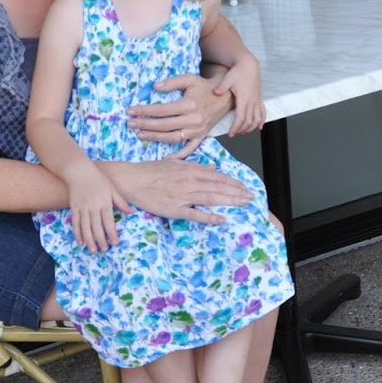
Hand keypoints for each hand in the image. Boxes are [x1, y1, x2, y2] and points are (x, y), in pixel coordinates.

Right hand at [63, 162, 129, 251]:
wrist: (79, 172)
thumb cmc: (99, 180)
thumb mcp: (113, 189)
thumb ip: (121, 202)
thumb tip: (131, 212)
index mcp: (104, 203)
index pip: (109, 221)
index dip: (112, 233)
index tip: (115, 243)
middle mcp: (93, 207)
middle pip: (97, 227)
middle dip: (101, 240)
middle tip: (105, 250)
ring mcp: (82, 208)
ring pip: (85, 227)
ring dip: (89, 240)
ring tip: (93, 250)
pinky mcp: (74, 208)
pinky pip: (75, 223)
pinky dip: (77, 233)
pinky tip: (81, 242)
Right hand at [102, 159, 250, 224]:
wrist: (131, 180)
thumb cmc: (150, 171)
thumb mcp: (175, 162)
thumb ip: (194, 165)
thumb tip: (211, 168)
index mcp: (190, 170)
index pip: (217, 177)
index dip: (232, 182)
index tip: (244, 187)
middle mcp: (190, 182)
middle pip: (218, 188)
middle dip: (237, 192)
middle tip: (250, 197)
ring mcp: (183, 196)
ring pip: (212, 198)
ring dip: (230, 201)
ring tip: (243, 204)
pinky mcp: (175, 209)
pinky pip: (195, 214)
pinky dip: (209, 217)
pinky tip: (222, 220)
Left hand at [126, 73, 232, 156]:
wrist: (224, 97)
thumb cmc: (204, 87)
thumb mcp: (190, 78)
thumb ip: (172, 82)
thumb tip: (155, 87)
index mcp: (189, 105)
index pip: (162, 110)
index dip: (144, 111)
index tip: (130, 111)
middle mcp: (193, 120)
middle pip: (164, 125)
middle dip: (145, 124)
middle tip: (130, 123)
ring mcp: (197, 131)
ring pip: (172, 137)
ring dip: (155, 137)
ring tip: (140, 134)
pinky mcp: (201, 137)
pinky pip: (189, 149)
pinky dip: (178, 156)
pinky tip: (164, 158)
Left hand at [215, 58, 264, 135]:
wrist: (249, 65)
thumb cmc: (238, 71)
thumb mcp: (228, 78)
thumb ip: (221, 86)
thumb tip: (215, 92)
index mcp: (244, 98)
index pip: (241, 118)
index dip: (236, 127)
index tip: (231, 134)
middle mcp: (252, 101)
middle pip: (249, 121)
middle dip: (242, 129)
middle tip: (234, 134)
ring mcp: (257, 100)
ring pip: (257, 119)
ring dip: (251, 127)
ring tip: (244, 132)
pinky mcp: (259, 98)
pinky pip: (263, 112)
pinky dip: (262, 120)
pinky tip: (259, 127)